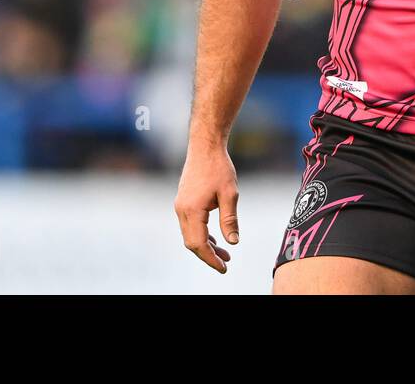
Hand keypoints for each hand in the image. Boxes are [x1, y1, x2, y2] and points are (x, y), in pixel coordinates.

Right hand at [174, 141, 239, 272]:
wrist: (205, 146)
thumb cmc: (219, 167)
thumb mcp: (230, 194)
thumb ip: (230, 219)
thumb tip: (233, 242)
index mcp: (192, 210)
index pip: (198, 244)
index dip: (211, 258)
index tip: (223, 267)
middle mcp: (182, 210)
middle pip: (192, 242)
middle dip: (208, 255)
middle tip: (226, 263)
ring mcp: (181, 206)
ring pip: (190, 234)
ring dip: (206, 245)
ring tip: (225, 253)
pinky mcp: (184, 202)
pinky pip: (190, 225)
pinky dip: (202, 234)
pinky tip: (215, 238)